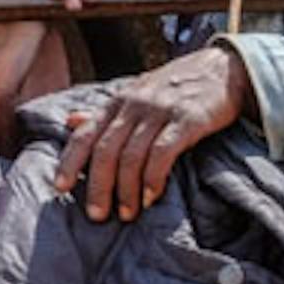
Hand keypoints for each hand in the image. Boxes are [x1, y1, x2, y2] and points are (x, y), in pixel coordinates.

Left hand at [56, 44, 250, 221]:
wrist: (223, 68)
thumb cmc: (176, 86)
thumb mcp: (136, 93)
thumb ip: (105, 113)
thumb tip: (70, 122)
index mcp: (118, 102)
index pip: (85, 134)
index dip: (69, 161)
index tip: (59, 188)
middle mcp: (134, 105)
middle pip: (105, 151)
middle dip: (98, 186)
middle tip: (97, 215)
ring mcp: (160, 111)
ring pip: (131, 156)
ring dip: (126, 190)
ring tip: (127, 213)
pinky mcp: (187, 120)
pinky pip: (162, 153)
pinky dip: (153, 178)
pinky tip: (151, 196)